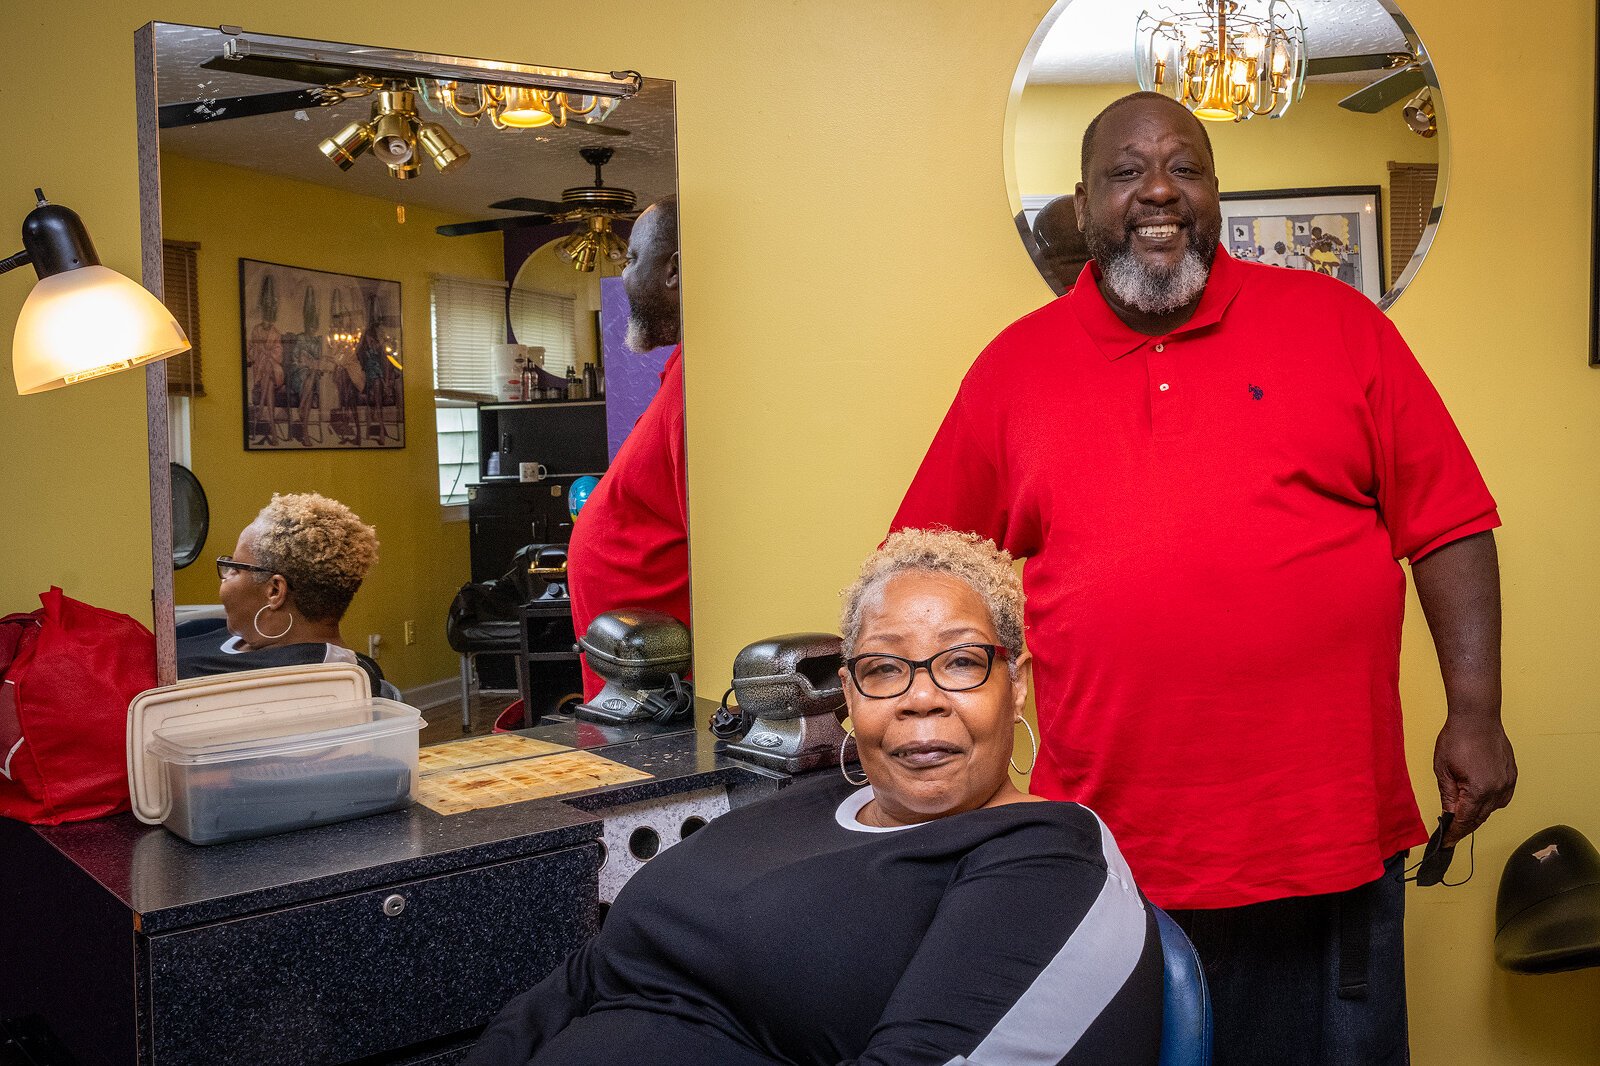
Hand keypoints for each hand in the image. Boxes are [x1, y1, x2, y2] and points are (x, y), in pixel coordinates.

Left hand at [1433, 716, 1515, 845]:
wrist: (1477, 717)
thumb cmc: (1456, 739)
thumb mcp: (1443, 769)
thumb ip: (1447, 795)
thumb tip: (1448, 815)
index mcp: (1478, 790)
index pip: (1465, 820)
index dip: (1454, 833)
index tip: (1446, 843)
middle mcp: (1498, 790)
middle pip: (1480, 817)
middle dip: (1465, 826)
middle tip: (1451, 833)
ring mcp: (1507, 782)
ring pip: (1492, 809)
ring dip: (1478, 815)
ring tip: (1462, 817)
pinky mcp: (1512, 775)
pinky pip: (1502, 797)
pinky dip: (1490, 803)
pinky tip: (1479, 801)